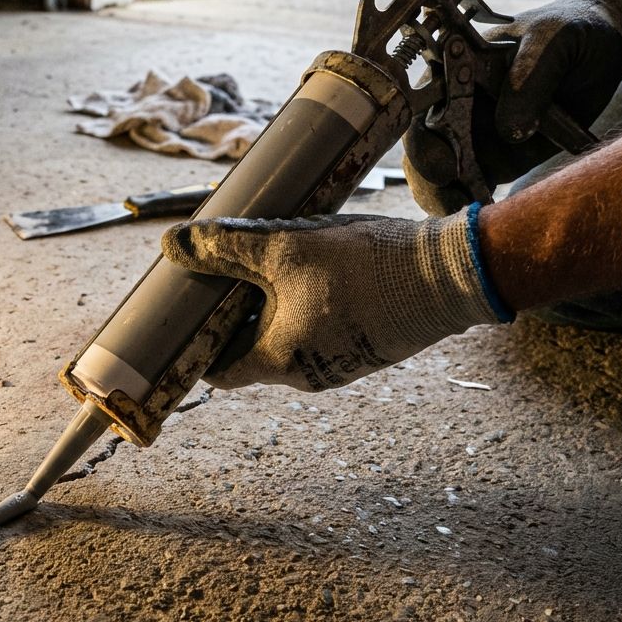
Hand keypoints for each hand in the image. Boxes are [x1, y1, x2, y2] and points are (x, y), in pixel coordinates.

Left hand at [160, 209, 508, 391]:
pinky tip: (312, 272)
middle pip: (250, 351)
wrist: (450, 275)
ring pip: (287, 339)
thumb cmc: (363, 266)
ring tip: (268, 263)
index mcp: (279, 362)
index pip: (218, 370)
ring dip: (273, 308)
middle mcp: (307, 375)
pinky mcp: (366, 349)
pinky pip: (320, 332)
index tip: (186, 314)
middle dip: (235, 315)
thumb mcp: (285, 247)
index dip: (197, 343)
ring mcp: (340, 365)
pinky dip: (305, 309)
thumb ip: (226, 247)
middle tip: (222, 274)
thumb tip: (171, 246)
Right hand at [404, 0, 621, 215]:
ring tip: (467, 217)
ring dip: (448, 200)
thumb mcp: (553, 42)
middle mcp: (454, 108)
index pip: (423, 110)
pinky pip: (472, 190)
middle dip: (432, 180)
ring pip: (441, 177)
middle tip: (454, 202)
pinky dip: (474, 209)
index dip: (425, 141)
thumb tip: (510, 129)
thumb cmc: (567, 33)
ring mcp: (473, 138)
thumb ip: (531, 77)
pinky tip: (486, 221)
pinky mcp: (496, 162)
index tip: (443, 167)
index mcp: (454, 73)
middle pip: (425, 150)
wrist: (600, 50)